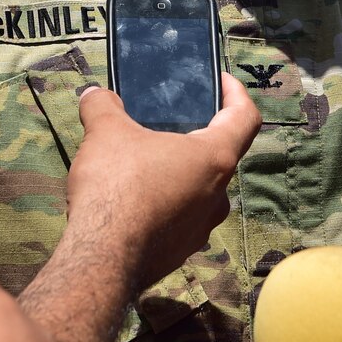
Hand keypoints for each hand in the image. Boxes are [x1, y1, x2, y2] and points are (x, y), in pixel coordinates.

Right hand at [65, 73, 260, 291]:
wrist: (102, 259)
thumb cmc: (117, 186)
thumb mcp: (106, 132)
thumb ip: (103, 106)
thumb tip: (95, 94)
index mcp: (214, 158)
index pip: (246, 118)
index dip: (237, 94)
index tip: (221, 82)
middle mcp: (218, 195)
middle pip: (219, 156)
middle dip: (196, 136)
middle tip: (168, 123)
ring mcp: (201, 228)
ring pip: (199, 191)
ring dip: (178, 174)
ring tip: (144, 163)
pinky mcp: (180, 253)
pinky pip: (179, 219)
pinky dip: (164, 205)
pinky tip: (133, 202)